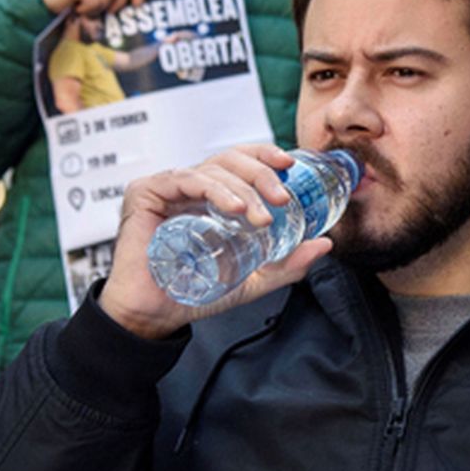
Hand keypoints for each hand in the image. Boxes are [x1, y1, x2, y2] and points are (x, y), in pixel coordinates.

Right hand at [98, 144, 332, 339]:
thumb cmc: (193, 292)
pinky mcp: (146, 192)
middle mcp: (189, 186)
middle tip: (281, 200)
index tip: (289, 165)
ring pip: (214, 168)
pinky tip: (235, 208)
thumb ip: (286, 263)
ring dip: (244, 189)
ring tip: (260, 217)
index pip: (240, 162)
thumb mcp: (251, 278)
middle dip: (262, 174)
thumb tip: (323, 244)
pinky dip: (215, 189)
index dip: (265, 156)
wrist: (154, 314)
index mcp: (211, 196)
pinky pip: (186, 178)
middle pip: (231, 159)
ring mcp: (167, 187)